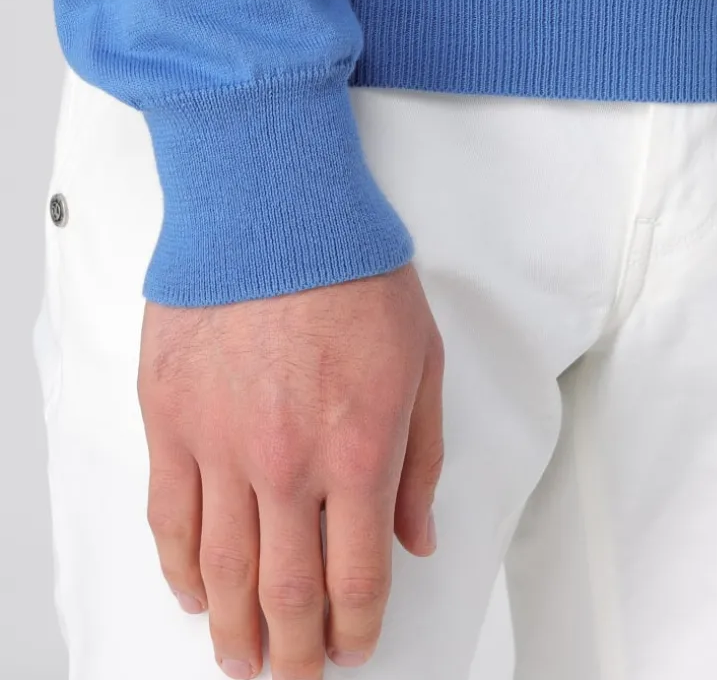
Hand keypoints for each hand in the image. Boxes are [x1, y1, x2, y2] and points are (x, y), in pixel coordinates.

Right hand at [138, 265, 443, 678]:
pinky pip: (170, 518)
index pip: (357, 576)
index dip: (357, 628)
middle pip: (287, 594)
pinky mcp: (171, 419)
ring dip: (232, 630)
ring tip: (243, 661)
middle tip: (299, 675)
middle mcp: (286, 463)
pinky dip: (179, 568)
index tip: (355, 647)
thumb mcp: (421, 361)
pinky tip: (192, 593)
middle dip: (297, 652)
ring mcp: (220, 445)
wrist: (275, 208)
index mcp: (359, 449)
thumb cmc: (354, 270)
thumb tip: (416, 538)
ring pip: (221, 571)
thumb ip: (420, 460)